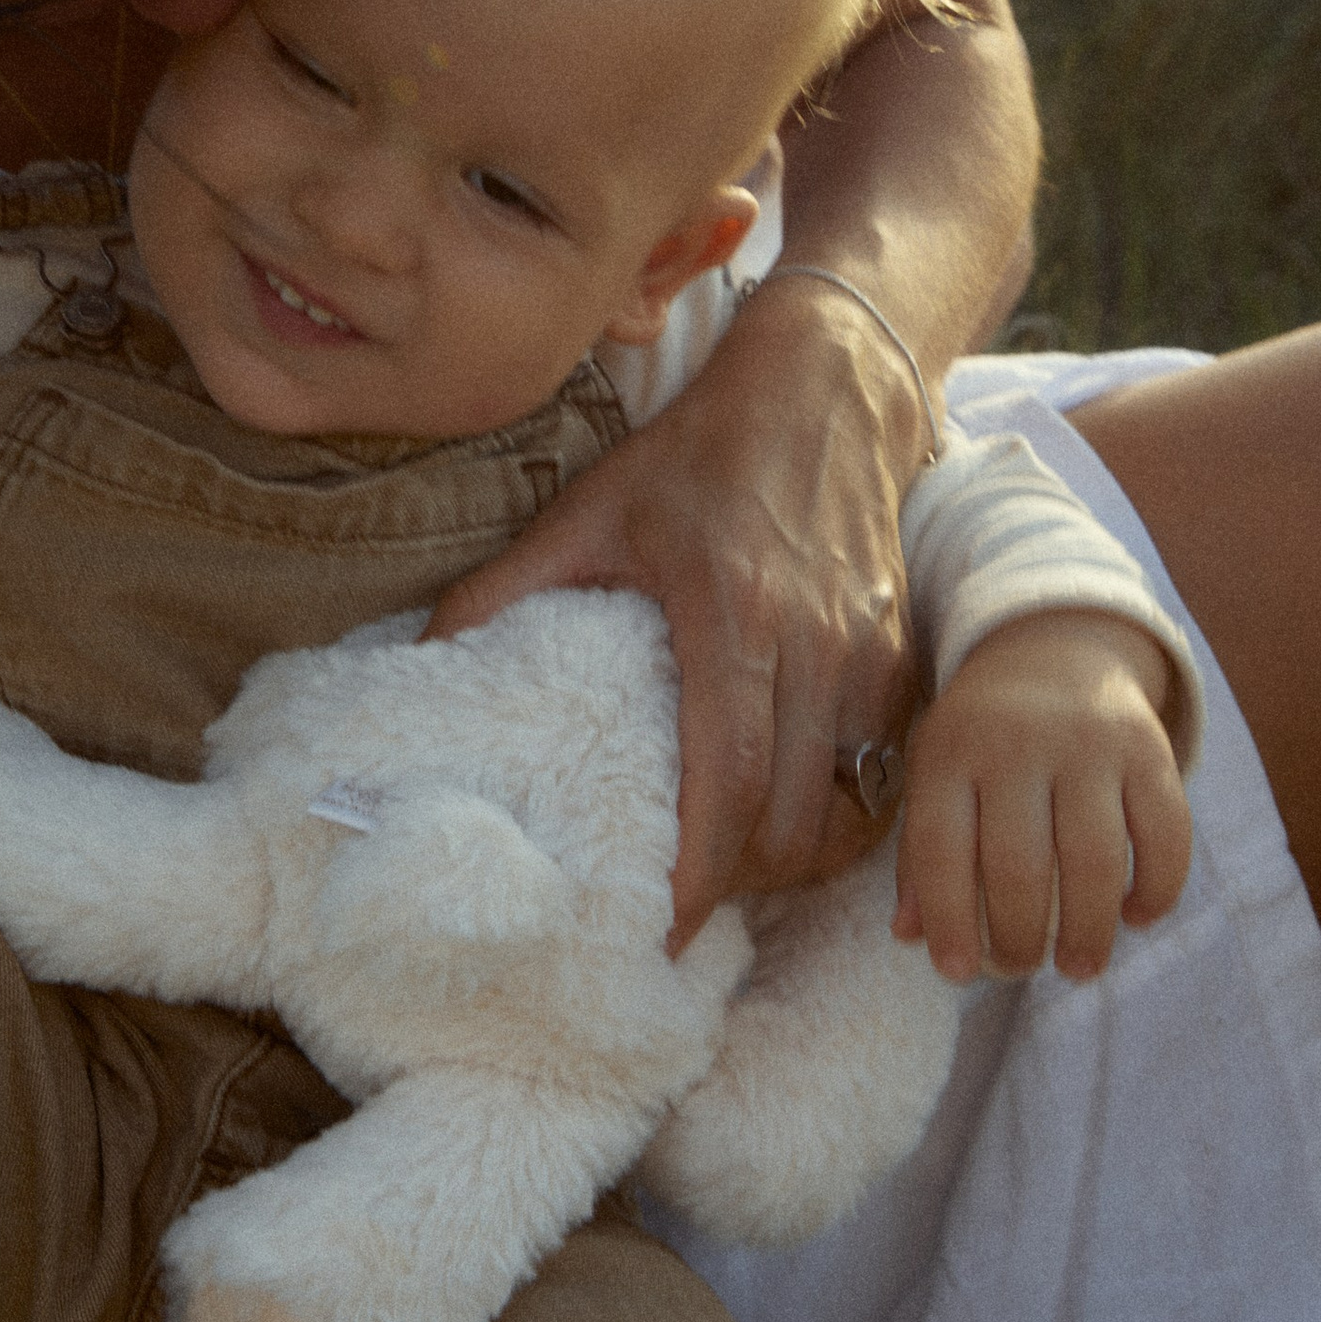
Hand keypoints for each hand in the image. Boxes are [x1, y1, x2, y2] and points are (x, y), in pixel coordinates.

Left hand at [425, 284, 923, 943]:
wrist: (825, 390)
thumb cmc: (697, 455)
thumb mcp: (587, 511)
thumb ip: (501, 592)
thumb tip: (418, 661)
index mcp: (733, 615)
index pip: (727, 787)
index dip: (696, 878)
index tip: (654, 931)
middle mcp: (816, 646)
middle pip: (792, 823)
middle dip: (740, 886)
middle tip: (679, 907)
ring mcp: (871, 657)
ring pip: (847, 811)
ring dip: (794, 863)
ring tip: (731, 875)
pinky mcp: (902, 660)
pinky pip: (881, 776)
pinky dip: (837, 819)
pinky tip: (785, 821)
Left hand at [895, 609, 1191, 984]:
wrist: (1053, 649)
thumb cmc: (981, 734)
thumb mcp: (935, 772)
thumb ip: (921, 852)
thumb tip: (910, 936)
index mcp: (952, 752)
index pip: (941, 850)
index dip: (948, 920)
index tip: (957, 972)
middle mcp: (1019, 745)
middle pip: (1020, 866)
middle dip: (1019, 938)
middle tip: (1020, 969)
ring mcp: (1089, 746)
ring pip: (1094, 861)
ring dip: (1088, 930)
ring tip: (1077, 967)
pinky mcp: (1149, 750)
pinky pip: (1164, 835)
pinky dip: (1157, 888)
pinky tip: (1137, 917)